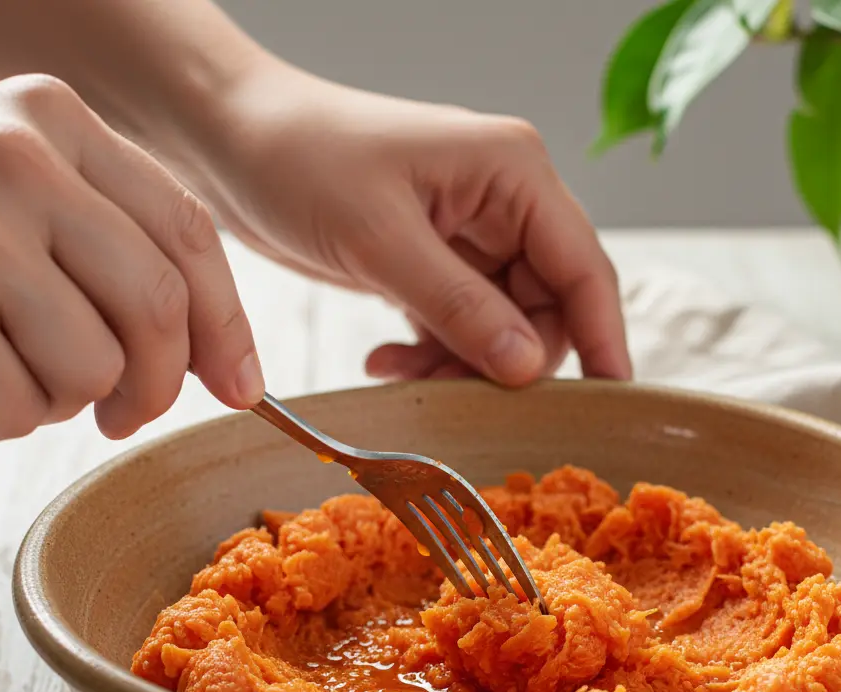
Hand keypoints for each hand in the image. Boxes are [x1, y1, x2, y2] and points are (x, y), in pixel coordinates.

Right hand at [0, 75, 262, 443]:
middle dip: (154, 386)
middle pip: (159, 308)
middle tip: (118, 414)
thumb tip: (233, 373)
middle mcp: (17, 155)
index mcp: (53, 120)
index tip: (245, 390)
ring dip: (49, 399)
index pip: (187, 232)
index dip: (227, 326)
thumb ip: (119, 262)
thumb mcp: (22, 214)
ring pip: (95, 369)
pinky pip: (19, 411)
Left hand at [190, 66, 629, 385]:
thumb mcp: (381, 240)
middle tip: (451, 391)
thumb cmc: (301, 160)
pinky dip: (429, 352)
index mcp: (512, 172)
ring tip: (398, 369)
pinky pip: (458, 327)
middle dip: (505, 361)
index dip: (602, 338)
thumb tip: (528, 367)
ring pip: (500, 327)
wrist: (231, 141)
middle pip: (545, 308)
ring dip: (457, 363)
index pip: (582, 266)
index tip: (610, 400)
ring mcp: (468, 235)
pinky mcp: (433, 262)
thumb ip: (460, 306)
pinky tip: (384, 358)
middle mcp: (502, 202)